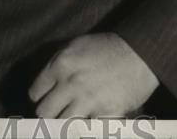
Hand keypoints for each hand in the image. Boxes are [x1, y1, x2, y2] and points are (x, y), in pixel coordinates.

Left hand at [29, 32, 158, 117]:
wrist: (140, 53)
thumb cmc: (108, 47)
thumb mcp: (76, 45)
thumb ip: (58, 63)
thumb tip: (46, 83)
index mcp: (60, 65)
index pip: (35, 92)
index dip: (39, 98)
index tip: (45, 100)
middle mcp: (71, 85)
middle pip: (44, 113)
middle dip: (48, 114)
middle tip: (55, 113)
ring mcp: (89, 102)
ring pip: (62, 125)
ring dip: (65, 124)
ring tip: (71, 119)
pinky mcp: (106, 115)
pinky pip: (88, 130)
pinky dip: (87, 128)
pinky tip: (89, 122)